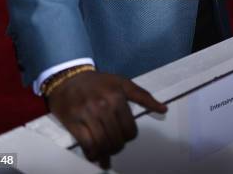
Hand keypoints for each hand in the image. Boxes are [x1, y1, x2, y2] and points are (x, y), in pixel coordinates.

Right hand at [48, 70, 166, 168]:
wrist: (69, 77)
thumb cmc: (98, 81)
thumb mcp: (122, 83)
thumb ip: (143, 96)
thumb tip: (163, 109)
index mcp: (117, 96)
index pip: (130, 130)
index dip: (128, 136)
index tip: (124, 134)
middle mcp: (103, 105)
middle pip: (117, 139)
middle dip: (117, 146)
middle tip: (115, 144)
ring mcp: (87, 114)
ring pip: (103, 144)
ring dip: (106, 153)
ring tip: (106, 153)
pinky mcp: (73, 122)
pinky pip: (87, 145)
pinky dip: (93, 154)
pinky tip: (94, 154)